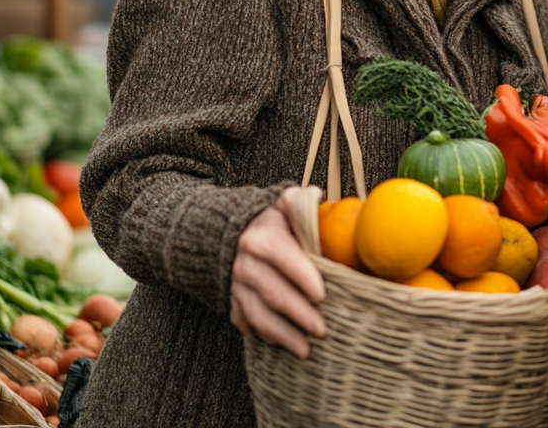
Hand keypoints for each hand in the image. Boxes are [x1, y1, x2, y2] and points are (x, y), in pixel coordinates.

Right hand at [230, 187, 326, 357]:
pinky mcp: (232, 301)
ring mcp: (236, 285)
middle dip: (299, 314)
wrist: (226, 233)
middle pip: (273, 293)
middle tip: (322, 330)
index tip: (322, 294)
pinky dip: (264, 336)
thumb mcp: (281, 205)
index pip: (282, 257)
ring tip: (305, 350)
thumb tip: (317, 197)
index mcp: (261, 238)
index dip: (302, 276)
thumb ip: (298, 202)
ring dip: (282, 335)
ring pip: (258, 315)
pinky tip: (282, 346)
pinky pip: (246, 322)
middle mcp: (244, 263)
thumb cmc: (269, 221)